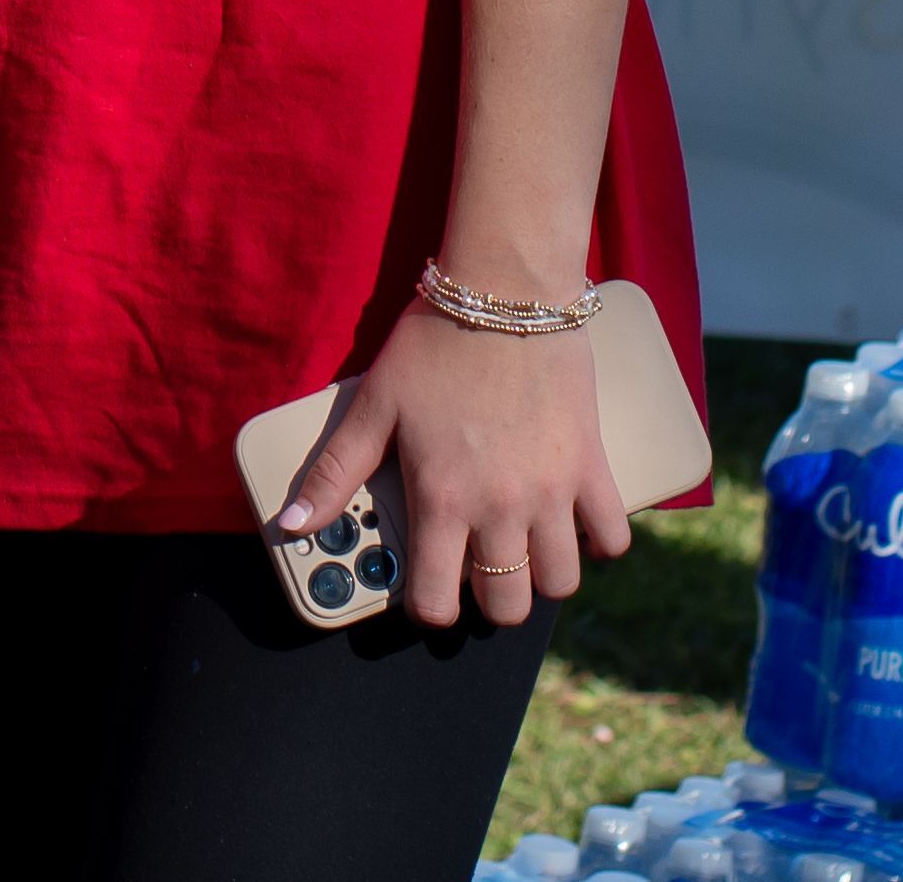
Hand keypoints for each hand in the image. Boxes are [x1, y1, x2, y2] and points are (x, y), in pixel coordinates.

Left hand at [278, 299, 629, 634]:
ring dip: (542, 576)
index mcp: (442, 498)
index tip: (428, 592)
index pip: (437, 602)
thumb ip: (333, 472)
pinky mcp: (593, 468)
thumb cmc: (431, 346)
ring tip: (524, 547)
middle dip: (490, 602)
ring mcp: (553, 492)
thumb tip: (289, 524)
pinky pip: (613, 537)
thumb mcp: (373, 407)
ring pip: (561, 583)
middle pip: (508, 606)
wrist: (504, 292)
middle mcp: (500, 507)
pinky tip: (573, 521)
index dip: (429, 610)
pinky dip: (598, 541)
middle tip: (479, 569)